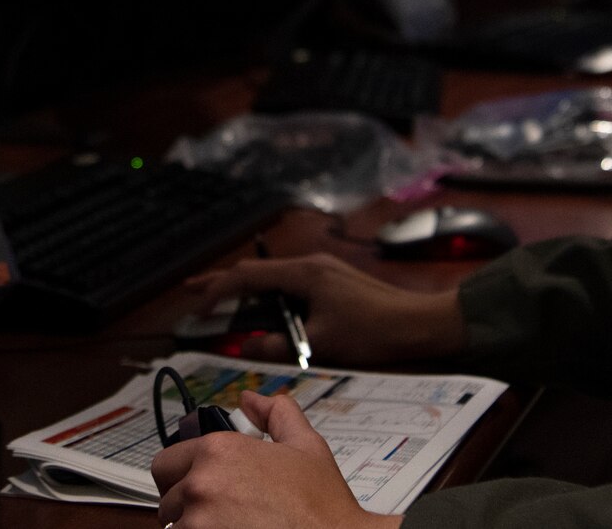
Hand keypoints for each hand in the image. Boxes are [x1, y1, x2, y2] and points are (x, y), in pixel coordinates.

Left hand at [151, 391, 398, 528]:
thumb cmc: (321, 507)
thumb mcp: (306, 446)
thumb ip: (276, 413)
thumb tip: (252, 399)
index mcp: (218, 451)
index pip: (166, 463)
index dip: (183, 475)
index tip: (201, 486)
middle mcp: (201, 485)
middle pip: (166, 499)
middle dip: (185, 505)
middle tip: (216, 512)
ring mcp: (198, 523)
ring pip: (175, 527)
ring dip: (195, 528)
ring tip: (231, 527)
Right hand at [184, 252, 466, 366]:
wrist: (418, 323)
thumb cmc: (375, 330)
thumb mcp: (321, 343)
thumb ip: (279, 345)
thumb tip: (246, 345)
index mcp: (304, 273)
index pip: (248, 276)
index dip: (219, 290)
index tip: (199, 306)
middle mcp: (310, 266)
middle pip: (256, 272)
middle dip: (224, 283)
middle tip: (193, 291)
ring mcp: (322, 273)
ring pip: (273, 280)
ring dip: (247, 293)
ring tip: (220, 304)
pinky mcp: (331, 284)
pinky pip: (290, 288)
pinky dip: (269, 299)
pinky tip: (262, 311)